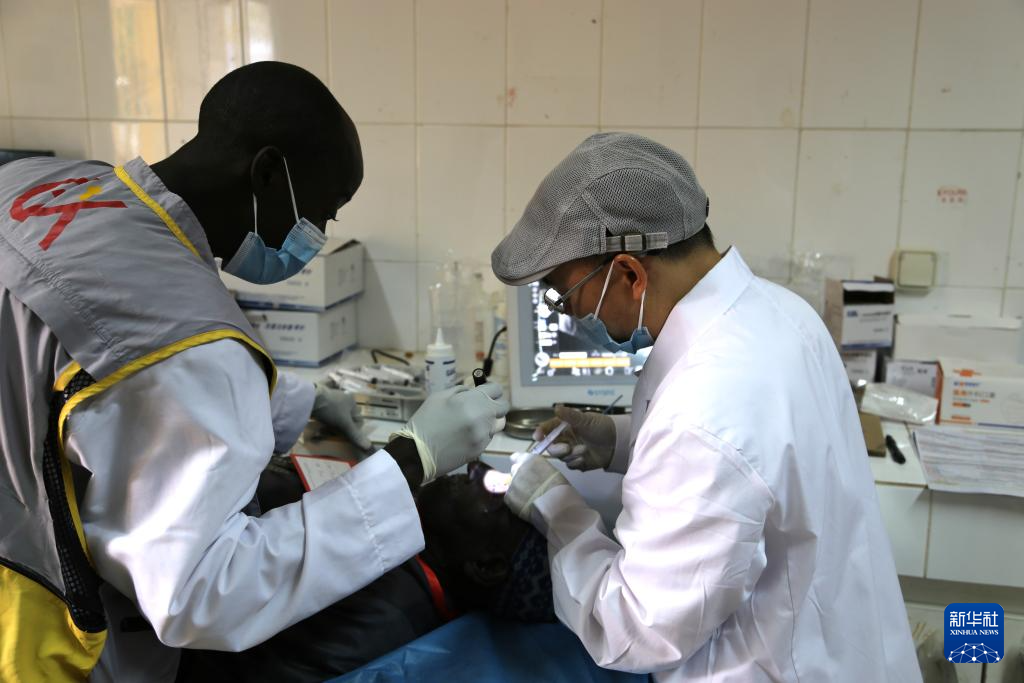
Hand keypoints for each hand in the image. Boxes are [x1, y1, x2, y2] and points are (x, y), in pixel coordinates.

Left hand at [311, 384, 372, 451]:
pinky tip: (318, 423)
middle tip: (334, 434)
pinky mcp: (321, 398)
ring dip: (332, 424)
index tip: (346, 436)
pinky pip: (326, 411)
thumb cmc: (331, 410)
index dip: (354, 429)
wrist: (310, 398)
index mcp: (352, 401)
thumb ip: (355, 435)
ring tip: (324, 431)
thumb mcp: (344, 424)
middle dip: (341, 427)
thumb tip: (368, 447)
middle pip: (346, 417)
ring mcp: (332, 397)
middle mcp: (344, 397)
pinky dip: (324, 418)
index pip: (358, 418)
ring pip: (336, 415)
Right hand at [392, 383, 508, 482]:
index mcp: (472, 402)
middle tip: (482, 406)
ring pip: (498, 423)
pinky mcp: (481, 449)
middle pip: (503, 407)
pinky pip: (489, 437)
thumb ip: (461, 391)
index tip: (484, 391)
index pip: (496, 389)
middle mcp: (483, 418)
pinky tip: (467, 435)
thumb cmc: (425, 420)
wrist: (417, 452)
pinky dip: (482, 433)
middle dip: (494, 404)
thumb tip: (474, 391)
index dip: (490, 389)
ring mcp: (484, 435)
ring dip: (490, 420)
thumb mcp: (439, 397)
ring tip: (475, 422)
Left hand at [505, 452, 568, 520]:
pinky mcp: (508, 497)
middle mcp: (517, 469)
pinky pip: (510, 498)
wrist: (554, 504)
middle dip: (520, 479)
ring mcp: (511, 483)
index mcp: (529, 460)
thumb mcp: (549, 470)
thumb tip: (534, 473)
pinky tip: (526, 506)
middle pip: (514, 472)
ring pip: (512, 486)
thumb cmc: (558, 487)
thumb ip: (537, 469)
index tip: (524, 471)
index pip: (515, 457)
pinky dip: (517, 502)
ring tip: (530, 499)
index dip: (520, 465)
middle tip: (530, 488)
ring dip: (518, 491)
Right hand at [534, 405, 614, 470]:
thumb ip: (570, 416)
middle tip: (567, 448)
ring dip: (571, 455)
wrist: (618, 442)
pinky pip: (570, 466)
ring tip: (584, 450)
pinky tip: (585, 459)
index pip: (548, 429)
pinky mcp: (578, 462)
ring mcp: (571, 451)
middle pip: (552, 447)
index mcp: (565, 427)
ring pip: (562, 458)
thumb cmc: (602, 427)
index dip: (541, 432)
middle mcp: (566, 439)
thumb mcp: (586, 420)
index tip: (537, 437)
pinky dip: (576, 463)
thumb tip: (556, 407)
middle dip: (558, 449)